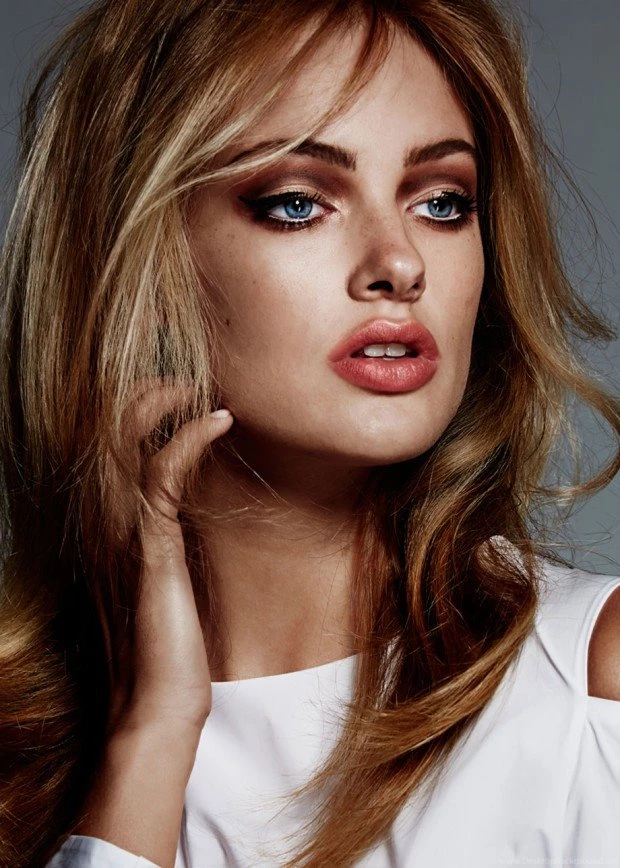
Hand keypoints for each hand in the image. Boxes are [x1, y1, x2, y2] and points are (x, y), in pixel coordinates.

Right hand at [109, 383, 233, 736]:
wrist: (158, 703)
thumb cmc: (171, 645)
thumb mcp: (169, 577)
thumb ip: (168, 537)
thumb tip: (192, 506)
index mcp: (109, 527)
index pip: (109, 448)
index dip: (137, 412)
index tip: (180, 396)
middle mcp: (104, 521)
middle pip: (109, 431)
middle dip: (146, 396)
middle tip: (186, 382)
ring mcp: (121, 531)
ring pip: (126, 440)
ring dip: (164, 404)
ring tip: (198, 391)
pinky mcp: (149, 545)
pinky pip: (160, 473)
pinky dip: (189, 437)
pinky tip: (219, 421)